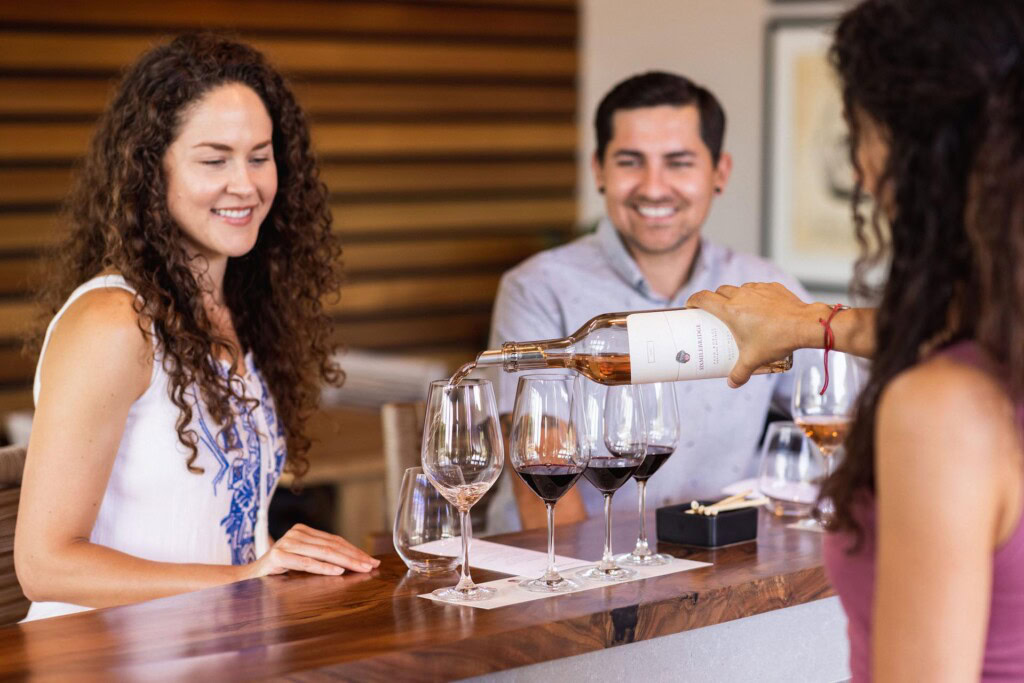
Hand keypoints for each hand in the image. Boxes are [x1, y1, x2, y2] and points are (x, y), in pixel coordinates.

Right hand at [246, 523, 380, 577]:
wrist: (247, 578)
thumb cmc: (277, 571)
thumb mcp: (301, 560)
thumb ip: (319, 557)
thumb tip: (350, 563)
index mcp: (303, 531)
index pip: (334, 540)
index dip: (354, 550)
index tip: (370, 560)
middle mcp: (296, 533)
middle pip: (332, 545)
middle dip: (354, 556)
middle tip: (371, 565)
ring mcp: (286, 543)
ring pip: (323, 552)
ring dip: (345, 562)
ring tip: (361, 568)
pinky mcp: (278, 556)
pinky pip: (306, 562)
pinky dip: (324, 567)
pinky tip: (338, 571)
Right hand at [686, 282, 823, 387]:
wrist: (805, 325)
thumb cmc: (777, 340)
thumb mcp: (754, 360)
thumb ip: (739, 373)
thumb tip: (731, 383)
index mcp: (730, 310)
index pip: (703, 298)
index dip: (693, 300)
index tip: (691, 306)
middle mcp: (741, 295)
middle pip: (719, 292)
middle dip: (714, 300)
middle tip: (715, 313)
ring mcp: (757, 289)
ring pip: (738, 289)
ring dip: (734, 297)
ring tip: (739, 312)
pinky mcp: (772, 287)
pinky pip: (757, 289)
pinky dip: (754, 297)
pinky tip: (760, 309)